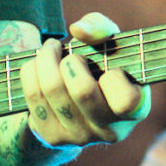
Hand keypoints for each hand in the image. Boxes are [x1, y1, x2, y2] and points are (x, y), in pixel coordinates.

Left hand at [20, 13, 149, 148]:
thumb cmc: (102, 66)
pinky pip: (33, 97)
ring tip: (50, 50)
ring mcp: (80, 137)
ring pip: (52, 90)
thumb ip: (101, 28)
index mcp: (134, 112)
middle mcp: (109, 131)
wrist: (78, 101)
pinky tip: (37, 66)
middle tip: (67, 52)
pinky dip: (30, 72)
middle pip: (82, 91)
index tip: (110, 70)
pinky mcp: (53, 137)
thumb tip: (78, 30)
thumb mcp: (110, 43)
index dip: (114, 78)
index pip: (126, 101)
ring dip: (45, 59)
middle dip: (69, 60)